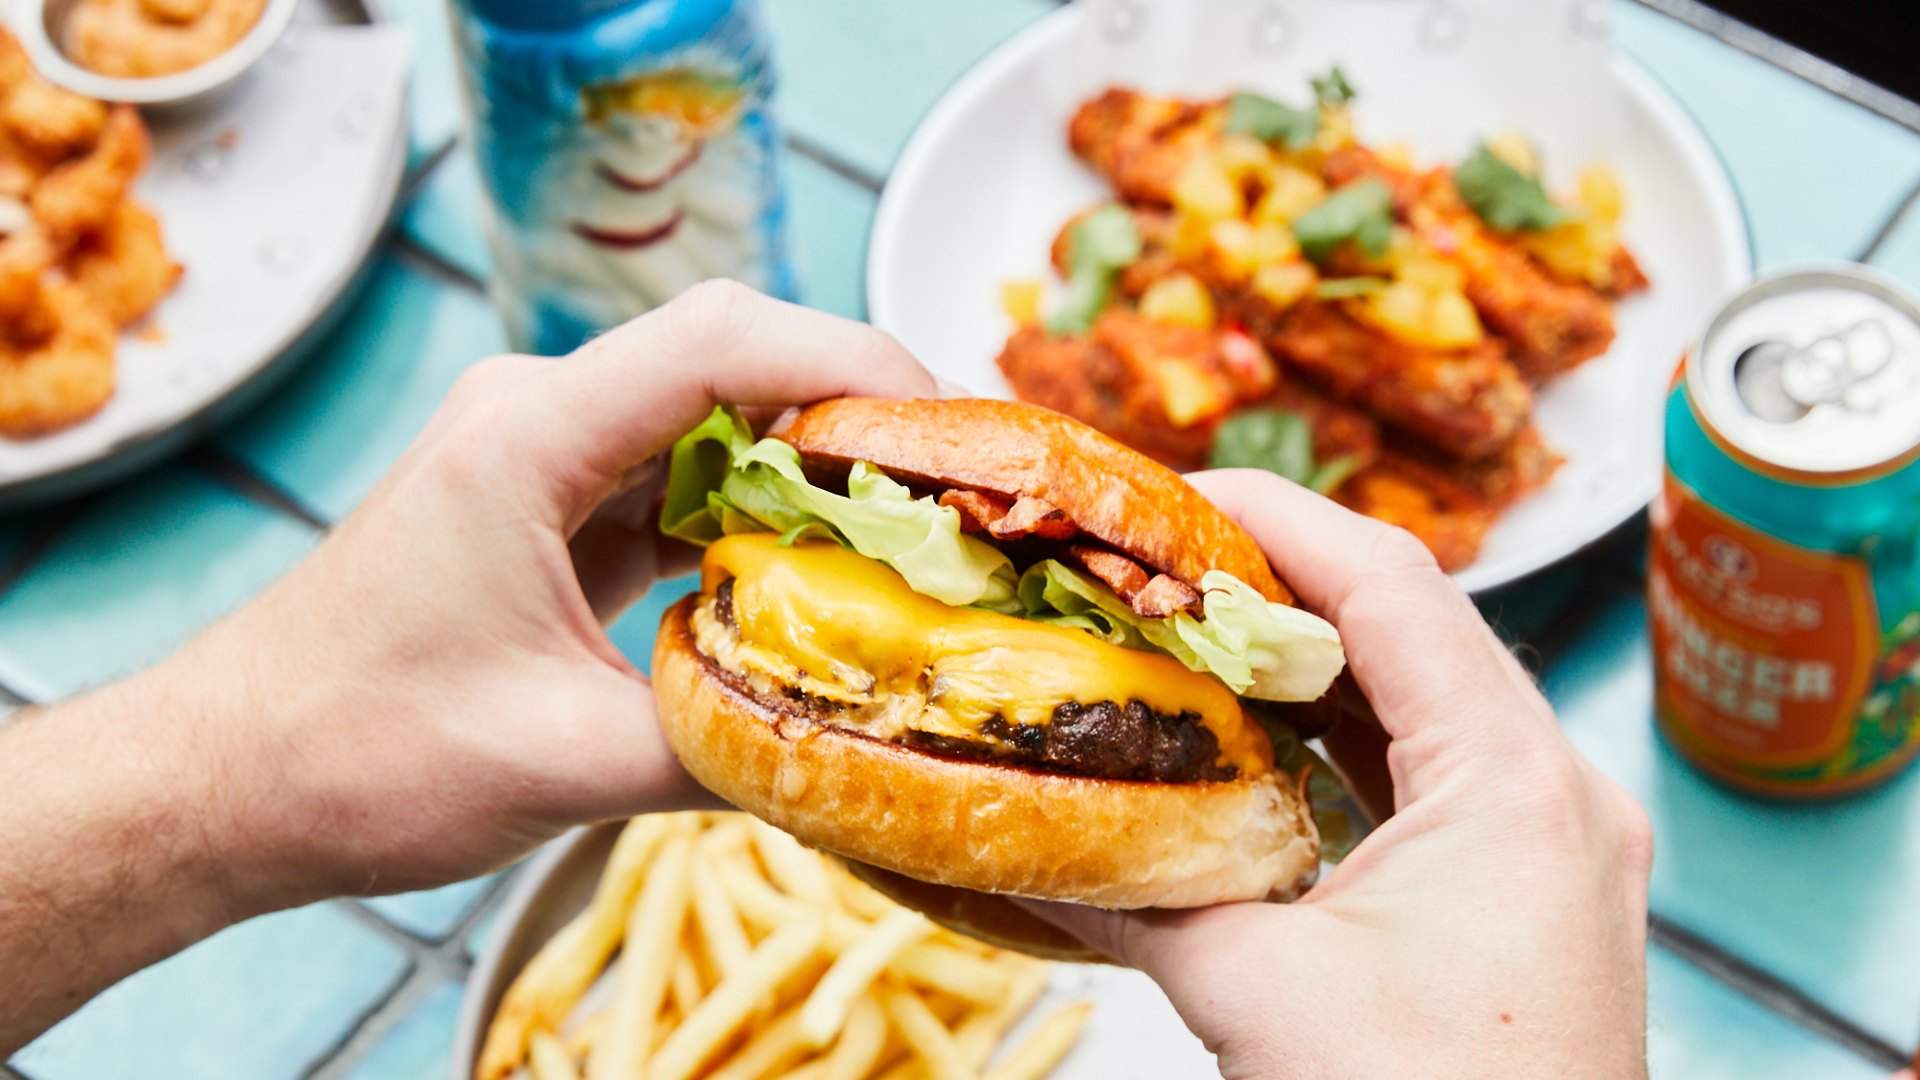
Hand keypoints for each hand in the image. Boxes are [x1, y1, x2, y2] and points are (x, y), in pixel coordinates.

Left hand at [173, 282, 943, 909]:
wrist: (224, 780)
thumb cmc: (355, 756)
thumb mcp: (562, 763)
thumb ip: (725, 749)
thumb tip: (863, 748)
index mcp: (527, 437)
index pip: (723, 342)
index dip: (851, 363)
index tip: (947, 428)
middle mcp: (534, 416)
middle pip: (729, 360)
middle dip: (850, 413)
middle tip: (953, 491)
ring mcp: (537, 457)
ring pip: (708, 422)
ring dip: (804, 470)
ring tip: (906, 535)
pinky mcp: (543, 508)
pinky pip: (672, 482)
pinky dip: (748, 518)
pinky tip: (810, 576)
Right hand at [1023, 469, 1654, 1078]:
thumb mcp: (1258, 993)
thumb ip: (1137, 898)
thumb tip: (1019, 845)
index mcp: (1517, 778)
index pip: (1393, 583)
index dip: (1275, 520)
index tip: (1168, 499)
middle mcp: (1556, 793)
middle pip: (1410, 630)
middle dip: (1276, 588)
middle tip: (1154, 567)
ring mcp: (1551, 848)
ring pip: (1419, 706)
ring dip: (1304, 670)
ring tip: (1185, 641)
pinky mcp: (1525, 900)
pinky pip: (1428, 782)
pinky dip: (1336, 751)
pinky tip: (1250, 752)